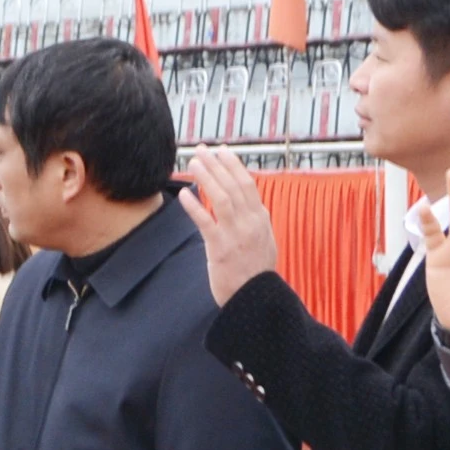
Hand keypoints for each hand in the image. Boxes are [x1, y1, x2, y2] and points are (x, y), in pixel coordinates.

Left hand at [180, 148, 279, 304]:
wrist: (256, 299)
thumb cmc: (256, 272)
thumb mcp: (264, 240)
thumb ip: (256, 220)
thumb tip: (250, 202)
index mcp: (261, 219)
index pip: (247, 184)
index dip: (234, 165)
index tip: (222, 151)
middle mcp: (250, 223)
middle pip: (233, 186)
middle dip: (216, 165)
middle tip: (202, 150)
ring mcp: (236, 235)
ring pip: (222, 198)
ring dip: (207, 178)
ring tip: (194, 163)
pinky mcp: (220, 249)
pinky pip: (206, 223)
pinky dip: (195, 207)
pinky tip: (184, 194)